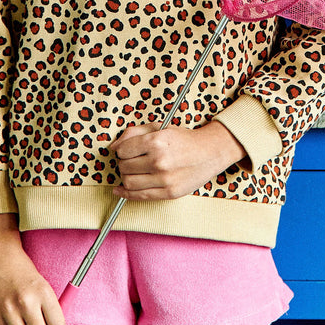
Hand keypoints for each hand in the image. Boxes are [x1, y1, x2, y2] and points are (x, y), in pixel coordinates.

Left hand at [112, 120, 243, 201]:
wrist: (210, 152)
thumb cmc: (184, 139)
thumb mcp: (160, 127)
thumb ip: (134, 132)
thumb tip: (114, 146)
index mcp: (156, 141)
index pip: (123, 150)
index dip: (121, 151)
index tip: (124, 151)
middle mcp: (159, 160)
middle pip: (124, 167)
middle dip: (122, 164)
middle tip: (129, 161)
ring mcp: (164, 178)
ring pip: (129, 182)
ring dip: (125, 177)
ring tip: (131, 172)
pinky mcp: (169, 192)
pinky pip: (140, 196)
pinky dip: (125, 194)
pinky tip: (120, 190)